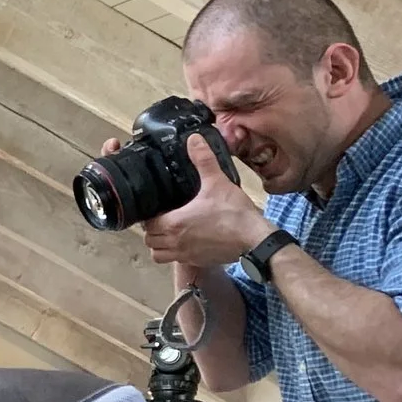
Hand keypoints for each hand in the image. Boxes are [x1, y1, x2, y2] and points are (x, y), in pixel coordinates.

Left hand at [136, 134, 270, 269]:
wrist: (254, 239)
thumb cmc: (234, 213)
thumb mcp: (217, 182)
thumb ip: (203, 160)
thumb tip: (194, 139)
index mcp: (173, 223)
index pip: (147, 222)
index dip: (151, 214)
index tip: (160, 207)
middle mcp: (175, 242)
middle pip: (149, 239)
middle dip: (152, 229)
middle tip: (164, 217)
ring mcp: (184, 255)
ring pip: (158, 254)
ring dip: (160, 245)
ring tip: (171, 231)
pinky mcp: (196, 262)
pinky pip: (175, 261)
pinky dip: (175, 254)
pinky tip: (187, 241)